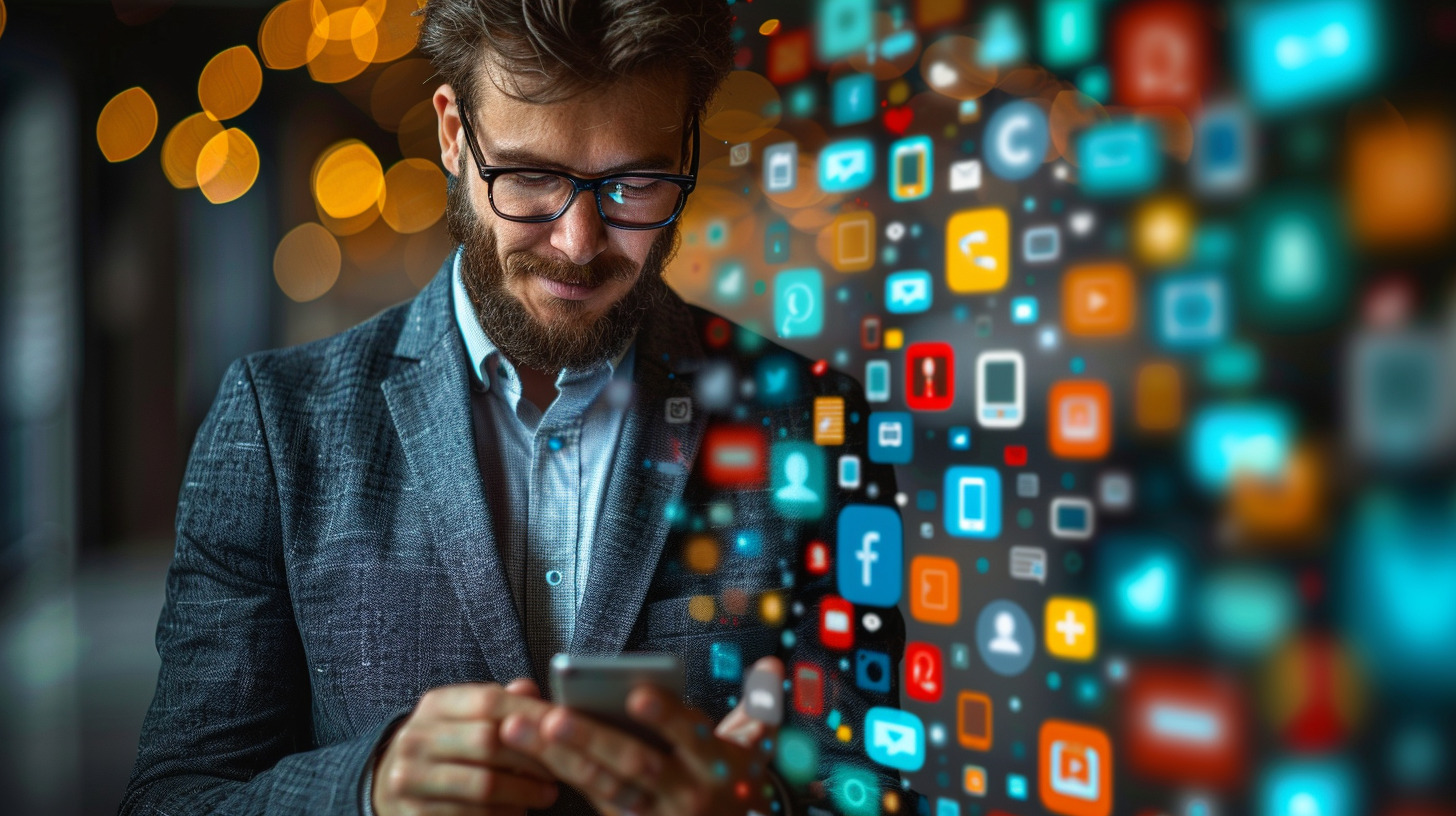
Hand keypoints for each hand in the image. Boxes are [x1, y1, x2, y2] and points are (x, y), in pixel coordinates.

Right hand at [373, 678, 560, 815]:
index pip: (489, 701)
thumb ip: (503, 703)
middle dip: (533, 758)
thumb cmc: (451, 746)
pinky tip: (519, 810)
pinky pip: (472, 815)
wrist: (397, 785)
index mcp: (435, 705)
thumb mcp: (468, 717)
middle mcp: (415, 738)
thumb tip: (531, 689)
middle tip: (560, 768)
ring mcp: (410, 779)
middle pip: (488, 743)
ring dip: (524, 791)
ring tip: (548, 793)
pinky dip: (504, 814)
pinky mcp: (415, 815)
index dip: (533, 714)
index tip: (567, 726)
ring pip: (483, 785)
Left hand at [499, 657, 784, 815]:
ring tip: (523, 731)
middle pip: (637, 765)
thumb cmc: (736, 781)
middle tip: (554, 717)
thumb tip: (772, 665)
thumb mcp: (757, 749)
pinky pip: (594, 799)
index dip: (666, 715)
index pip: (692, 735)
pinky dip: (564, 774)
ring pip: (606, 786)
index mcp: (720, 766)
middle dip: (593, 740)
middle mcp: (689, 795)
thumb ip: (759, 706)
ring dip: (562, 759)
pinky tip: (533, 752)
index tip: (637, 693)